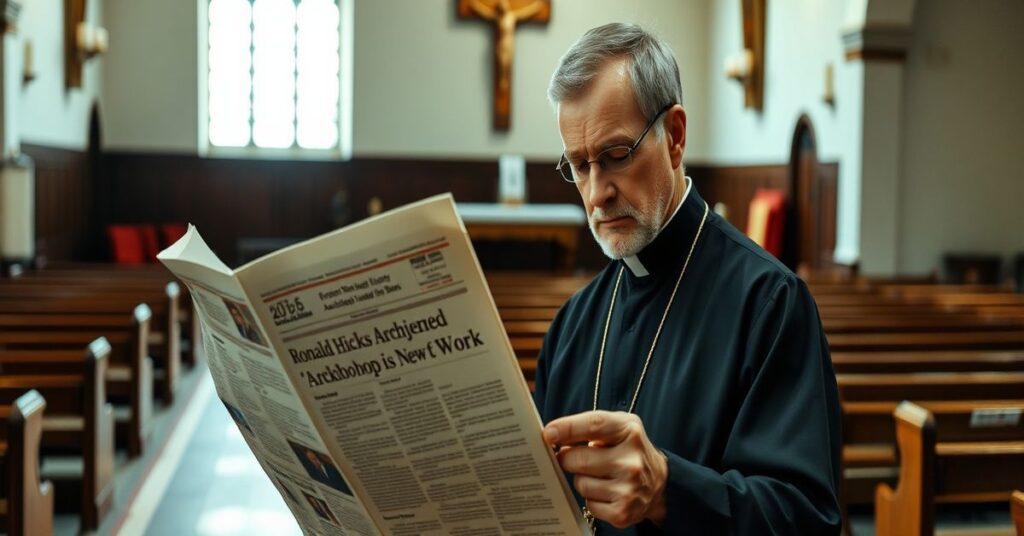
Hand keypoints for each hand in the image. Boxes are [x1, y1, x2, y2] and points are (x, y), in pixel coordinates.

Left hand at [543, 411, 667, 527]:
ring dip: (582, 479)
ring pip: (580, 484)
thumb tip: (552, 436)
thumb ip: (589, 426)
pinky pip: (588, 504)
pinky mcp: (623, 512)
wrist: (659, 483)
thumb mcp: (618, 427)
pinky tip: (605, 492)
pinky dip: (592, 499)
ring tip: (598, 476)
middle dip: (568, 458)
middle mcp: (632, 460)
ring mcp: (629, 488)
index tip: (548, 434)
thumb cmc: (628, 450)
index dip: (567, 428)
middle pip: (578, 459)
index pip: (594, 424)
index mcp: (630, 431)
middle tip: (573, 458)